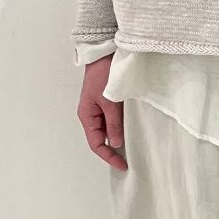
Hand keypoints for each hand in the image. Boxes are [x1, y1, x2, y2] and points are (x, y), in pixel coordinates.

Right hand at [78, 55, 126, 169]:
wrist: (103, 52)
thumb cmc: (103, 74)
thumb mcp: (109, 101)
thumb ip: (113, 122)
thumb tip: (115, 143)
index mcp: (87, 116)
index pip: (96, 144)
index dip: (108, 156)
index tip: (122, 165)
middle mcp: (91, 115)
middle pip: (101, 139)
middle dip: (113, 151)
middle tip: (129, 161)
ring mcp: (99, 108)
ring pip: (108, 130)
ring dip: (117, 139)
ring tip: (131, 149)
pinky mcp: (108, 102)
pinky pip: (113, 120)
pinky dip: (121, 127)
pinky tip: (131, 131)